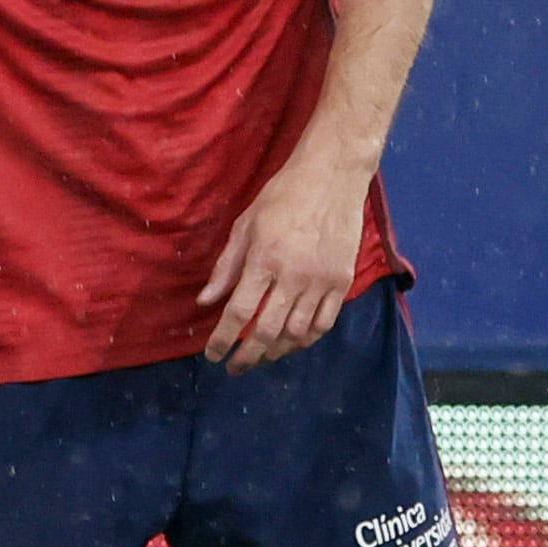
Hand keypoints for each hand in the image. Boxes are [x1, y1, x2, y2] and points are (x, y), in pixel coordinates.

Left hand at [198, 154, 368, 372]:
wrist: (331, 179)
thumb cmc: (281, 198)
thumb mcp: (244, 227)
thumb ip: (226, 267)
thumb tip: (205, 301)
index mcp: (264, 260)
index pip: (238, 312)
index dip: (223, 339)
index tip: (212, 355)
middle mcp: (294, 277)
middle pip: (268, 331)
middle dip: (247, 355)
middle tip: (234, 367)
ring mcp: (322, 282)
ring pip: (297, 333)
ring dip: (276, 351)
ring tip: (260, 357)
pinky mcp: (342, 282)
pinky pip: (324, 323)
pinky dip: (306, 339)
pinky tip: (291, 343)